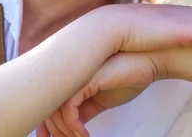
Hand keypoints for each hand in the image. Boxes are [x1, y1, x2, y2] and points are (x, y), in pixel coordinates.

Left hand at [36, 52, 158, 136]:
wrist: (148, 62)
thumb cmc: (127, 78)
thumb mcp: (100, 100)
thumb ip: (84, 110)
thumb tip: (72, 128)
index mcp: (71, 79)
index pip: (47, 102)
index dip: (43, 124)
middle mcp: (69, 75)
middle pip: (48, 107)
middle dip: (52, 131)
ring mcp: (77, 76)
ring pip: (56, 109)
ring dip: (65, 131)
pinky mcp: (87, 80)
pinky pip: (70, 106)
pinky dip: (73, 125)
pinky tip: (84, 134)